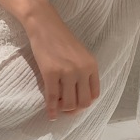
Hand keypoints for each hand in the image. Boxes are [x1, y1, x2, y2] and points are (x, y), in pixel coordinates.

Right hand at [23, 2, 100, 120]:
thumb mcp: (80, 55)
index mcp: (92, 65)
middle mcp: (82, 70)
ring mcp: (67, 72)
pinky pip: (52, 98)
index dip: (85, 104)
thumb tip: (77, 96)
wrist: (44, 24)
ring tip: (57, 107)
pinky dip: (51, 110)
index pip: (94, 95)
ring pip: (69, 104)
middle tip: (66, 109)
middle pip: (83, 102)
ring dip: (63, 110)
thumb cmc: (60, 39)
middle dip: (75, 110)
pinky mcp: (50, 72)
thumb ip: (83, 72)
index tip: (77, 105)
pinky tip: (50, 115)